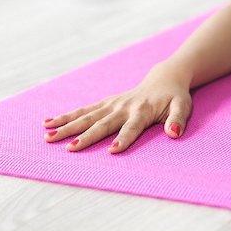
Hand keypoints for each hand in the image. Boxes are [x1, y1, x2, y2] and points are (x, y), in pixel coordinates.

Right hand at [41, 64, 192, 152]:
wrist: (164, 79)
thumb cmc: (175, 97)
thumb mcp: (183, 107)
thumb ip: (178, 120)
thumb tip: (174, 133)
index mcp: (143, 111)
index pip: (132, 128)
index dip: (123, 139)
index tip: (112, 151)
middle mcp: (124, 107)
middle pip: (103, 123)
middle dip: (86, 136)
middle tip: (69, 149)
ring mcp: (112, 104)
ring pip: (87, 116)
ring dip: (67, 126)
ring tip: (48, 137)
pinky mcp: (105, 103)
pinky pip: (83, 110)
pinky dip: (66, 116)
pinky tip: (47, 123)